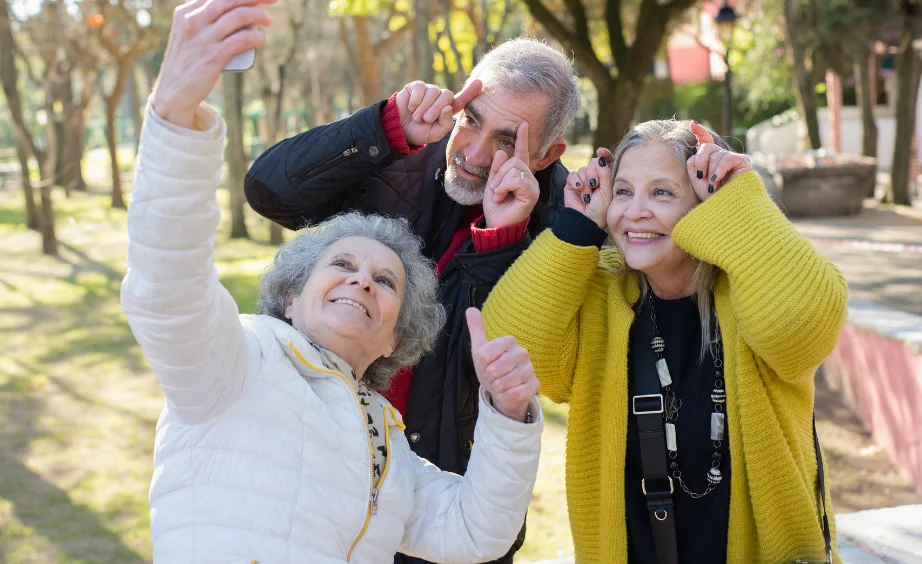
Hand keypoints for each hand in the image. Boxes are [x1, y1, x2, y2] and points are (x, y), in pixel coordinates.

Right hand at [151, 0, 274, 128]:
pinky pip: (242, 40)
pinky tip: (261, 39)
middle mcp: (193, 21)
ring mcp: (203, 39)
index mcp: (186, 13)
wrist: (174, 92)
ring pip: (239, 16)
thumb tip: (231, 12)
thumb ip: (202, 21)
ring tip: (268, 22)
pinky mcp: (214, 56)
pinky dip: (256, 37)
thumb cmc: (186, 62)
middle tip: (272, 1)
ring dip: (259, 16)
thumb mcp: (187, 35)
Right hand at [396, 79, 481, 145]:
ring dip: (424, 107)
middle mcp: (441, 98)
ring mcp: (429, 91)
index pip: (462, 100)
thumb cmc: (420, 132)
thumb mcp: (435, 134)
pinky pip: (421, 88)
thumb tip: (448, 107)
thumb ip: (445, 124)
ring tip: (417, 117)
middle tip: (426, 120)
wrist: (400, 129)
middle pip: (447, 95)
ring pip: (433, 92)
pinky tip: (411, 107)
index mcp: (448, 110)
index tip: (479, 83)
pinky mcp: (417, 86)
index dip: (470, 91)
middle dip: (436, 109)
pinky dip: (416, 100)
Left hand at [466, 308, 538, 422]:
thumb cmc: (491, 368)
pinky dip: (506, 395)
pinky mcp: (535, 385)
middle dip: (489, 377)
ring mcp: (530, 369)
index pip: (487, 353)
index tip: (486, 364)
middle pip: (495, 368)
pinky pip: (516, 393)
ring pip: (505, 382)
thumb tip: (470, 309)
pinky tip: (508, 392)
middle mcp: (523, 353)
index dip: (483, 363)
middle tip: (492, 376)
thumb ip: (476, 330)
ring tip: (500, 384)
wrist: (502, 391)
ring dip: (498, 387)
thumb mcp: (480, 350)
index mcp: (510, 342)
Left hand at [482, 122, 539, 227]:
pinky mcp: (532, 193)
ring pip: (514, 168)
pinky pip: (516, 179)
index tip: (523, 124)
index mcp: (519, 174)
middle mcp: (528, 177)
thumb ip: (497, 168)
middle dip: (499, 174)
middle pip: (514, 160)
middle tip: (496, 190)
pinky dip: (504, 187)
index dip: (522, 138)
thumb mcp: (492, 183)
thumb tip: (501, 151)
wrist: (496, 223)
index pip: (521, 153)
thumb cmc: (496, 206)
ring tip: (499, 194)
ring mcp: (532, 185)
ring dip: (500, 182)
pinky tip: (503, 196)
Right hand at [564, 147, 614, 228]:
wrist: (585, 220)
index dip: (604, 155)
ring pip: (583, 169)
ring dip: (585, 181)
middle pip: (593, 163)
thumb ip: (605, 173)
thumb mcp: (607, 191)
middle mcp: (595, 178)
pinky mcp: (572, 184)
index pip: (606, 161)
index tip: (601, 151)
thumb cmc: (600, 209)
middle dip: (594, 173)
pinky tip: (579, 189)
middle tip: (594, 185)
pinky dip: (576, 181)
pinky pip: (573, 175)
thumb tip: (600, 158)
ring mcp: (583, 180)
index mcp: (607, 178)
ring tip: (587, 194)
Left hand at [686, 121, 751, 201]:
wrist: (723, 209)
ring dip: (710, 171)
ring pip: (716, 154)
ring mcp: (733, 158)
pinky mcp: (743, 161)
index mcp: (710, 160)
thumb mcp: (696, 178)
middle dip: (700, 161)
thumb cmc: (709, 197)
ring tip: (712, 186)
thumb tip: (698, 145)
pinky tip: (717, 180)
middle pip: (707, 146)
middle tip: (701, 176)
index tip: (692, 124)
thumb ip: (694, 161)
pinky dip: (719, 169)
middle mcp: (722, 156)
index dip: (700, 132)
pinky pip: (727, 158)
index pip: (706, 141)